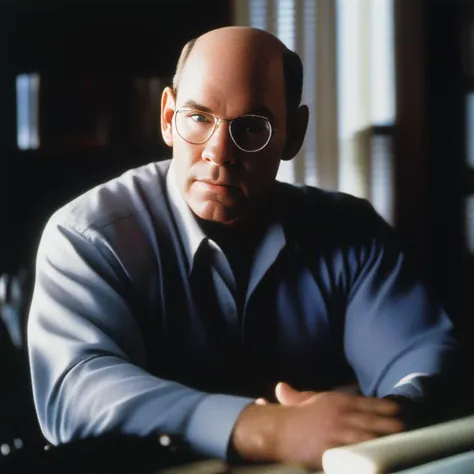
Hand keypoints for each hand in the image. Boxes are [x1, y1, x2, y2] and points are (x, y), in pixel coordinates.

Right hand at [232, 383, 404, 468]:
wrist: (278, 431)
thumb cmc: (292, 417)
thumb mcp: (301, 400)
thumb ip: (304, 395)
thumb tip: (286, 387)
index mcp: (335, 401)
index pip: (365, 402)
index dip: (383, 406)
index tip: (398, 408)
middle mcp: (340, 414)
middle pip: (371, 418)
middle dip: (390, 422)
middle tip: (406, 426)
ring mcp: (338, 432)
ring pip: (367, 434)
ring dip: (385, 437)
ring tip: (401, 440)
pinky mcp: (334, 449)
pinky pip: (356, 451)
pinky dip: (370, 452)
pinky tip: (381, 455)